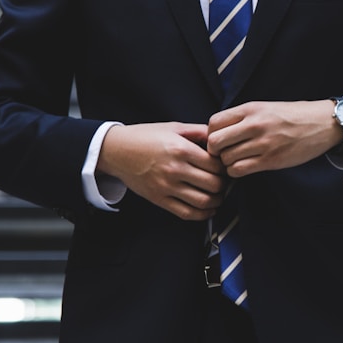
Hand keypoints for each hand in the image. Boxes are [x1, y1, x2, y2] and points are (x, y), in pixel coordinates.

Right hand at [97, 122, 225, 220]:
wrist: (117, 151)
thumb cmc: (145, 137)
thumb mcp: (174, 127)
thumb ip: (199, 131)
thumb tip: (220, 137)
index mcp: (181, 149)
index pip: (215, 165)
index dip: (225, 167)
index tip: (225, 166)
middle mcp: (175, 169)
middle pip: (213, 184)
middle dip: (224, 184)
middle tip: (224, 181)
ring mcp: (166, 187)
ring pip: (203, 201)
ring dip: (217, 201)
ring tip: (218, 195)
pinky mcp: (159, 199)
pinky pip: (186, 213)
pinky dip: (203, 214)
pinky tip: (208, 209)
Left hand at [207, 100, 342, 177]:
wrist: (322, 124)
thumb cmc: (292, 116)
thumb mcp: (264, 107)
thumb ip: (241, 118)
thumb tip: (216, 132)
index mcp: (250, 109)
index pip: (213, 122)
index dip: (211, 134)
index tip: (219, 139)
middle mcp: (254, 125)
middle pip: (215, 142)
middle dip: (215, 151)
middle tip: (223, 153)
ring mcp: (263, 144)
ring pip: (226, 159)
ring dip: (227, 163)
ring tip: (237, 160)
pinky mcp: (271, 160)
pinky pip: (239, 170)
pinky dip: (237, 171)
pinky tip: (244, 167)